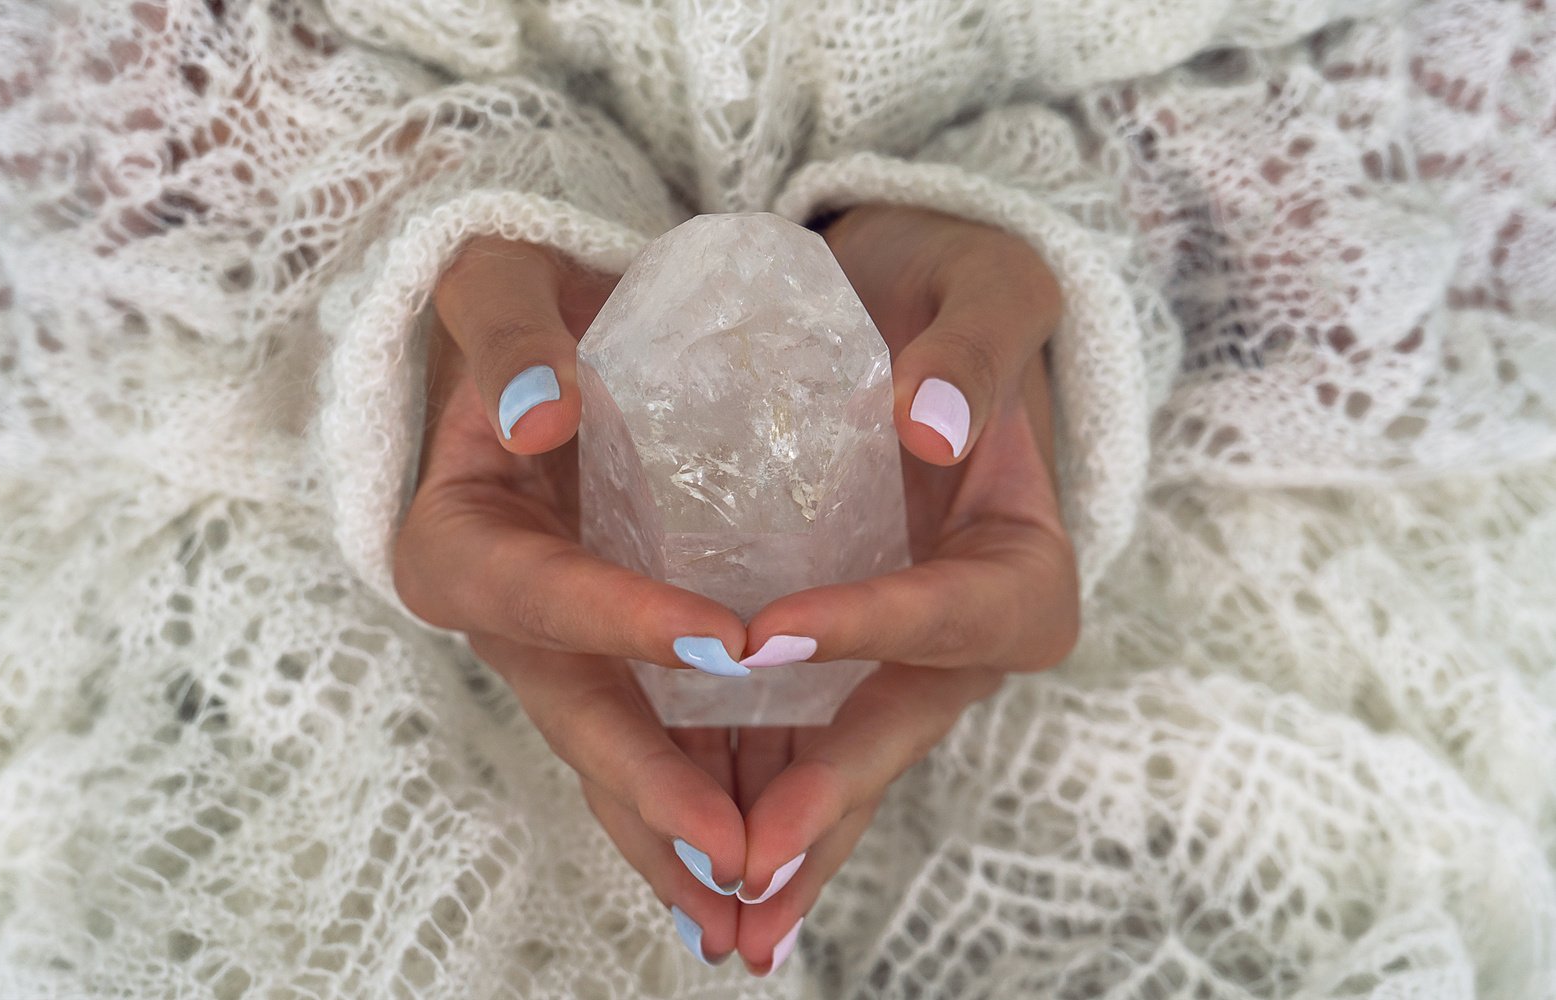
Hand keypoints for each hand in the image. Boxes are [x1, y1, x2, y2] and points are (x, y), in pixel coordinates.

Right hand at [392, 238, 754, 958]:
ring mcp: (559, 650)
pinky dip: (699, 801)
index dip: (623, 623)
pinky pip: (654, 743)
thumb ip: (506, 333)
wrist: (542, 338)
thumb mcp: (496, 284)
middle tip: (736, 857)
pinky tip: (761, 867)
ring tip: (755, 910)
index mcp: (456, 540)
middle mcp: (502, 617)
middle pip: (577, 713)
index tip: (727, 643)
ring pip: (614, 759)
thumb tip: (540, 411)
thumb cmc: (515, 309)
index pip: (541, 593)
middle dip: (655, 789)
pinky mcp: (610, 659)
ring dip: (677, 838)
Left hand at [726, 204, 1079, 972]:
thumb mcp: (986, 285)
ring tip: (714, 908)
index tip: (768, 637)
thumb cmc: (959, 289)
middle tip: (749, 861)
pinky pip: (799, 743)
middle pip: (900, 725)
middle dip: (826, 797)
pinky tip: (689, 855)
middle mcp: (967, 632)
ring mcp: (901, 660)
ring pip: (845, 762)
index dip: (873, 628)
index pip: (954, 609)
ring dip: (783, 841)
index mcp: (1023, 558)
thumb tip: (933, 428)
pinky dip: (751, 799)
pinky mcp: (842, 662)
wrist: (913, 309)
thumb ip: (975, 350)